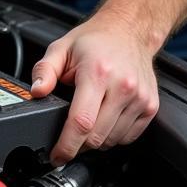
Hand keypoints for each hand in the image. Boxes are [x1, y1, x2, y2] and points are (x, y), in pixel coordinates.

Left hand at [31, 10, 159, 163]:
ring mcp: (139, 99)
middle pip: (97, 137)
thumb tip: (36, 91)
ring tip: (87, 119)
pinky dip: (113, 136)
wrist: (129, 31)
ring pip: (113, 141)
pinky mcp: (150, 107)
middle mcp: (122, 87)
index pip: (81, 122)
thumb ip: (44, 70)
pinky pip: (128, 137)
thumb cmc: (94, 40)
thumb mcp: (61, 48)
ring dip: (96, 140)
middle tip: (68, 135)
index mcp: (97, 73)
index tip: (56, 156)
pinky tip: (104, 118)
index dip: (67, 145)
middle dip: (78, 144)